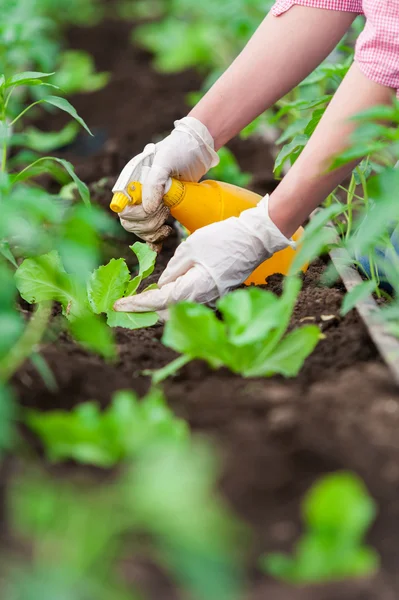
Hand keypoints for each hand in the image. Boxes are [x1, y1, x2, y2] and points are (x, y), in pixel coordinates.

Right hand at [113, 117, 218, 245]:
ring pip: (140, 229)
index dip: (136, 215)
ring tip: (168, 217)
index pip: (122, 208)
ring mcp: (148, 202)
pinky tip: (161, 242)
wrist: (197, 150)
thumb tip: (147, 209)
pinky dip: (154, 239)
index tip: (155, 209)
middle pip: (130, 222)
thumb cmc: (179, 149)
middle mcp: (136, 193)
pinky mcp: (160, 210)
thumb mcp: (165, 161)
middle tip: (165, 212)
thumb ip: (154, 183)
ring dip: (153, 230)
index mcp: (131, 181)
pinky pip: (150, 230)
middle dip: (148, 223)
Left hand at [114, 196, 293, 313]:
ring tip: (147, 293)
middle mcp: (203, 300)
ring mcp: (213, 300)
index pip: (158, 301)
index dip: (136, 304)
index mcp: (193, 288)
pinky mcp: (219, 295)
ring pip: (180, 308)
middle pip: (168, 312)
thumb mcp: (190, 247)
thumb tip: (164, 283)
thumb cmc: (223, 239)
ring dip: (162, 304)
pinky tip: (171, 287)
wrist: (256, 239)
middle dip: (148, 308)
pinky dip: (178, 298)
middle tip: (130, 299)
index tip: (118, 305)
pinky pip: (193, 301)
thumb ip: (174, 269)